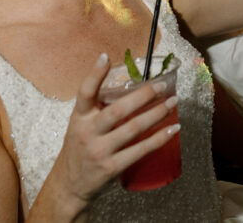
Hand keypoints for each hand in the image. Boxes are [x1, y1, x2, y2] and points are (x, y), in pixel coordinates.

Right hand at [49, 53, 177, 213]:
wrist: (69, 186)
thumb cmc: (80, 149)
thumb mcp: (80, 125)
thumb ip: (97, 107)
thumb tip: (129, 84)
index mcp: (79, 117)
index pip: (84, 93)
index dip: (94, 75)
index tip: (105, 57)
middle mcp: (87, 132)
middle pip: (118, 110)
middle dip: (143, 95)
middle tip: (162, 85)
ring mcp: (99, 151)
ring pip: (134, 128)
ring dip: (157, 114)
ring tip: (173, 102)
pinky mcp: (111, 168)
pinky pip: (141, 150)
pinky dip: (159, 139)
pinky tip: (173, 129)